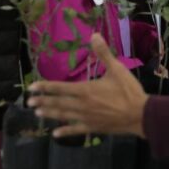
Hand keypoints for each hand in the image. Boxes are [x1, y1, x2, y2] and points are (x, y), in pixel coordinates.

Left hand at [28, 34, 148, 137]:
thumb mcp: (117, 69)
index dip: (45, 87)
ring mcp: (86, 118)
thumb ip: (103, 53)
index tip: (32, 87)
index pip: (60, 88)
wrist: (140, 114)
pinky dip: (65, 131)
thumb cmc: (128, 90)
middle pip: (58, 103)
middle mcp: (82, 105)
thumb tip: (94, 35)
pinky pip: (75, 130)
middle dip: (43, 101)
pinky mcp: (92, 128)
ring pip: (63, 116)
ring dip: (50, 114)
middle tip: (28, 102)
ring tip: (37, 113)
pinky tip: (55, 133)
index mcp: (86, 90)